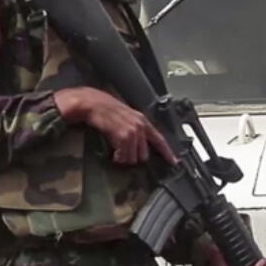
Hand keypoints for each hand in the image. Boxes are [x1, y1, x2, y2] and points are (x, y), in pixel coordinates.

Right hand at [54, 86, 175, 165]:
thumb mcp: (125, 117)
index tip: (175, 162)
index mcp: (142, 121)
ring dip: (124, 158)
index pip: (159, 139)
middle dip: (134, 157)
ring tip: (116, 153)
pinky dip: (118, 157)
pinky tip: (113, 154)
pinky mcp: (123, 135)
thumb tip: (138, 144)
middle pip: (145, 154)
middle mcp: (140, 126)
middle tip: (123, 154)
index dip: (167, 152)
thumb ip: (134, 128)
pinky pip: (124, 155)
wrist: (91, 102)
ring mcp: (133, 130)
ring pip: (134, 157)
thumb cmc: (104, 109)